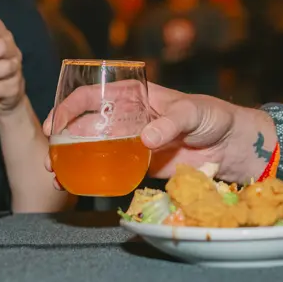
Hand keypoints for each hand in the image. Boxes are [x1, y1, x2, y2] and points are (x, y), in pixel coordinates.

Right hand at [41, 83, 273, 186]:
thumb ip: (172, 122)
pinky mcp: (141, 166)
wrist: (233, 147)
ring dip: (71, 159)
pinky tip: (76, 186)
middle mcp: (129, 117)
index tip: (54, 125)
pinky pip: (111, 170)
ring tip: (55, 174)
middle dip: (62, 137)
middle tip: (49, 157)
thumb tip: (145, 138)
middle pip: (86, 123)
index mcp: (136, 96)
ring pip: (93, 147)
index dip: (70, 107)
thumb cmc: (214, 116)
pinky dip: (92, 177)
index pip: (94, 95)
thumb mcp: (194, 111)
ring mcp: (132, 142)